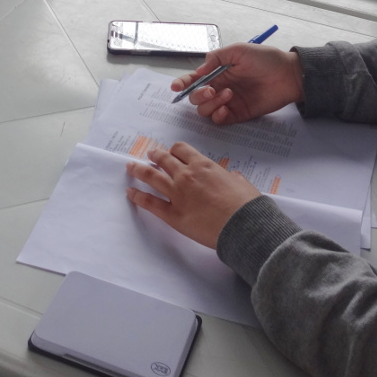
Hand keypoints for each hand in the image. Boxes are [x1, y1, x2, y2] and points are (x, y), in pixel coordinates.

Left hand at [126, 143, 260, 248]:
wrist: (243, 226)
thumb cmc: (246, 205)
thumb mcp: (243, 184)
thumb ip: (234, 178)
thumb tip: (233, 177)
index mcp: (203, 166)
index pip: (182, 150)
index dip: (174, 150)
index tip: (171, 152)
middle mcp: (186, 176)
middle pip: (164, 159)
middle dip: (155, 155)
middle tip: (150, 154)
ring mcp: (177, 194)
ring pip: (152, 176)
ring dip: (139, 170)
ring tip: (131, 167)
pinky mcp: (173, 215)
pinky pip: (150, 203)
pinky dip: (138, 197)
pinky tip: (130, 193)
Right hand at [171, 44, 302, 124]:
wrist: (287, 75)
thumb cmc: (265, 59)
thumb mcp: (238, 50)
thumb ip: (216, 58)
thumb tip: (199, 71)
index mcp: (217, 72)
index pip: (194, 79)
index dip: (182, 83)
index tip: (176, 87)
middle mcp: (219, 87)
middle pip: (196, 97)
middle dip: (198, 95)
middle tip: (212, 89)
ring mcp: (228, 102)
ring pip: (205, 110)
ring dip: (211, 103)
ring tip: (229, 95)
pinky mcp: (238, 114)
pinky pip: (219, 120)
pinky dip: (218, 115)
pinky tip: (227, 108)